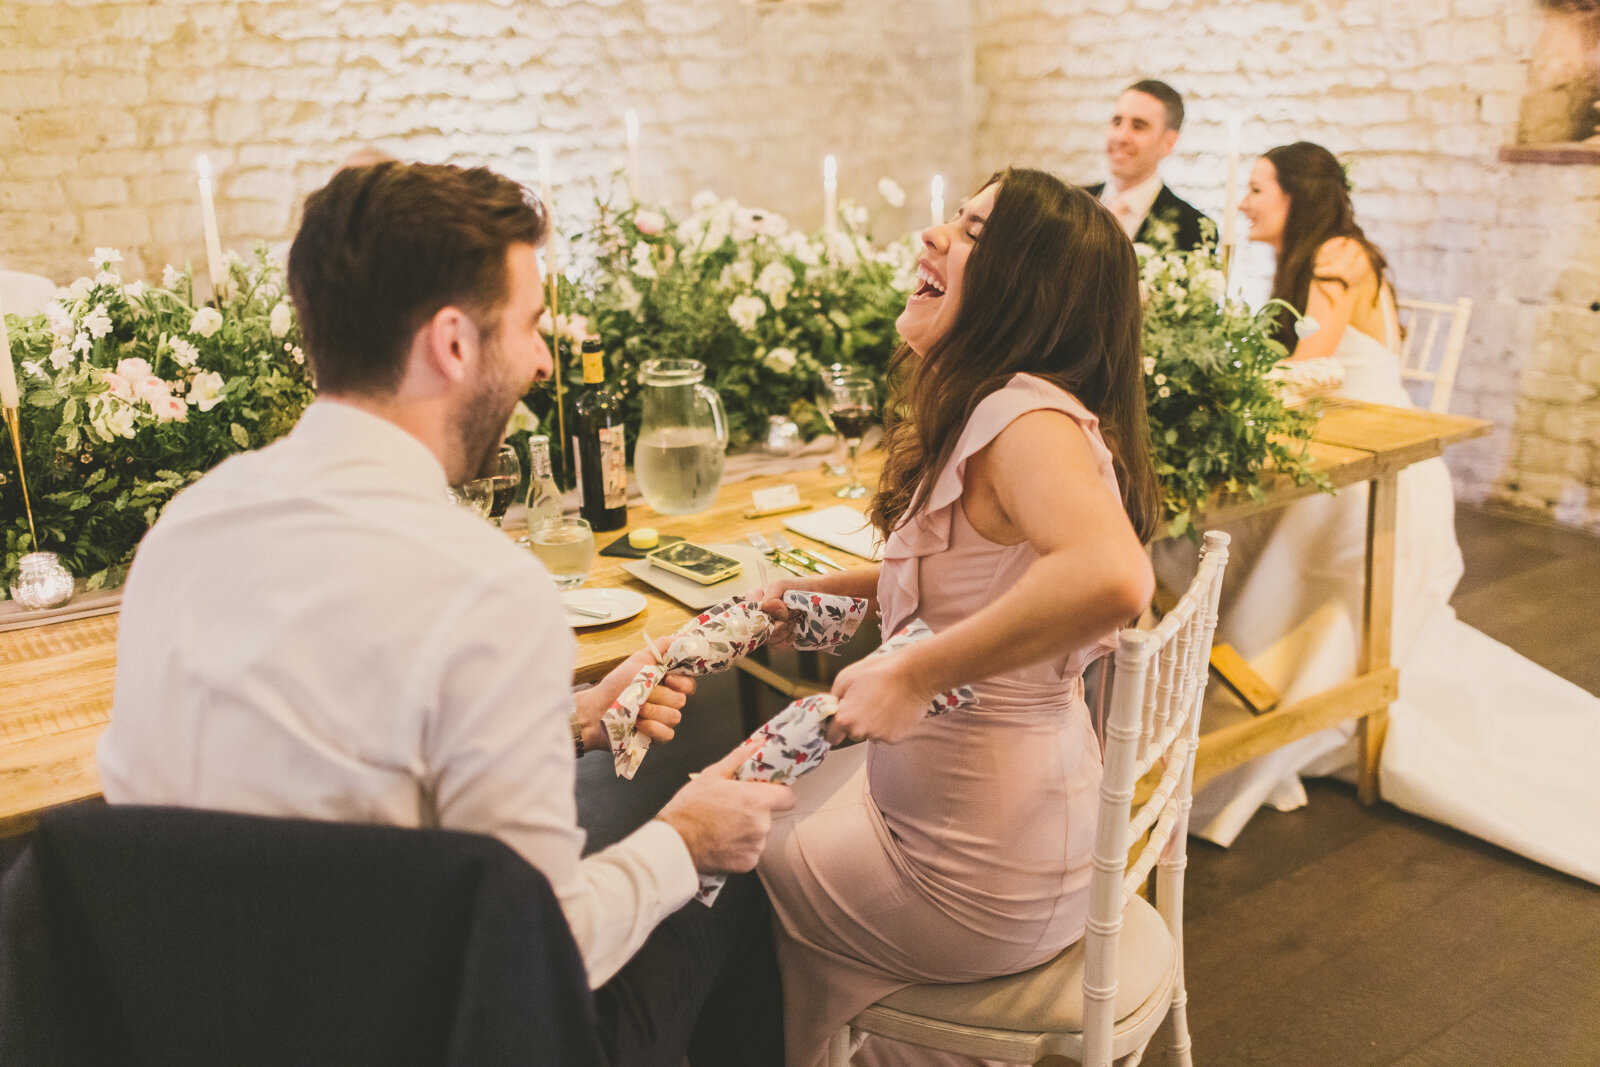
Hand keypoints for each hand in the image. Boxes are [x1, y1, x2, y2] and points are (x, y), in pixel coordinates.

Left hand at [573, 637, 695, 752]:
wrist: (596, 709)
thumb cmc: (616, 685)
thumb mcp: (638, 660)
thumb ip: (660, 648)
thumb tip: (680, 638)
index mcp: (666, 684)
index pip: (689, 684)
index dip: (682, 683)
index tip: (668, 679)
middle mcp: (667, 702)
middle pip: (681, 700)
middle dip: (660, 696)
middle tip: (642, 694)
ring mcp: (663, 720)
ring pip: (675, 717)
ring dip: (653, 711)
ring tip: (636, 709)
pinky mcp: (656, 737)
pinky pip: (667, 734)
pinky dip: (652, 728)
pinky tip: (638, 724)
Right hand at [656, 740, 797, 874]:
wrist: (675, 844)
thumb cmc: (690, 808)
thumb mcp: (712, 775)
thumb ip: (740, 758)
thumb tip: (758, 743)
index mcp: (756, 800)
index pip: (787, 797)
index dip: (778, 794)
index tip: (765, 794)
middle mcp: (761, 824)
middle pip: (769, 815)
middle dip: (755, 812)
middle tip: (730, 810)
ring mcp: (755, 846)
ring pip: (759, 834)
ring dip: (747, 830)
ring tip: (723, 827)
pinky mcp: (748, 863)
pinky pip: (750, 851)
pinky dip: (740, 848)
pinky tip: (722, 841)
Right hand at [749, 576, 816, 649]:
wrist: (816, 595)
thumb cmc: (797, 587)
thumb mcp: (782, 585)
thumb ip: (771, 595)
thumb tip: (765, 608)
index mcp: (755, 601)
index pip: (748, 613)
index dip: (765, 615)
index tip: (784, 610)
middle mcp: (757, 616)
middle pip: (758, 630)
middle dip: (779, 624)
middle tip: (794, 615)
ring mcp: (766, 629)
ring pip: (768, 639)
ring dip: (785, 630)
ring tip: (796, 619)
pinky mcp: (777, 639)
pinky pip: (777, 645)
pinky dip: (788, 639)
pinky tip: (795, 630)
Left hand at [824, 650, 937, 745]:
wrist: (913, 674)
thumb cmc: (880, 672)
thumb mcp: (846, 676)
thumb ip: (835, 697)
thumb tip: (834, 707)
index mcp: (845, 718)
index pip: (832, 736)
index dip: (835, 727)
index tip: (840, 721)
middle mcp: (860, 732)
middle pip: (853, 734)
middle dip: (856, 722)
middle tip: (867, 702)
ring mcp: (879, 736)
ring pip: (871, 734)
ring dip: (874, 723)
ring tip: (883, 703)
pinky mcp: (896, 738)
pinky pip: (887, 734)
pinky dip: (889, 725)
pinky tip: (894, 709)